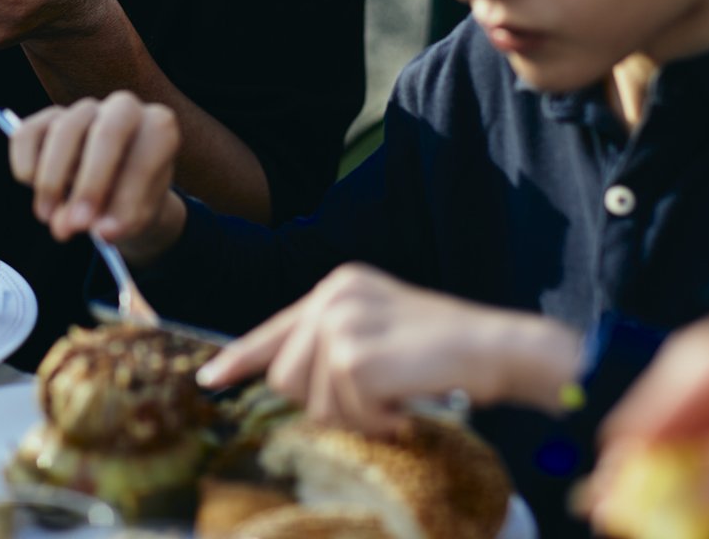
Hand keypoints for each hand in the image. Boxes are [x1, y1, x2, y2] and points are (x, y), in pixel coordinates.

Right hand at [6, 92, 185, 250]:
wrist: (115, 189)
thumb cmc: (131, 199)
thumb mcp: (135, 216)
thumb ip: (119, 221)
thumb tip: (98, 231)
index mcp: (158, 128)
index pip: (146, 153)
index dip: (127, 195)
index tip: (106, 233)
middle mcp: (124, 108)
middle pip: (107, 133)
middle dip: (90, 184)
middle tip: (74, 226)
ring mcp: (85, 109)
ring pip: (64, 131)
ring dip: (52, 181)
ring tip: (48, 218)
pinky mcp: (49, 117)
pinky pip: (28, 133)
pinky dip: (25, 162)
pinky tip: (30, 185)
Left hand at [196, 264, 579, 433]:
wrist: (498, 347)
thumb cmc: (446, 349)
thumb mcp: (379, 330)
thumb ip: (332, 345)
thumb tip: (284, 378)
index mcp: (339, 286)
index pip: (277, 327)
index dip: (241, 358)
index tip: (211, 379)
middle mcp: (333, 296)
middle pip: (286, 377)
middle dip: (326, 405)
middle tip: (375, 403)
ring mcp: (342, 324)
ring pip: (312, 401)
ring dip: (356, 417)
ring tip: (394, 402)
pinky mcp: (354, 356)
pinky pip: (346, 413)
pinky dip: (378, 422)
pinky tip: (405, 408)